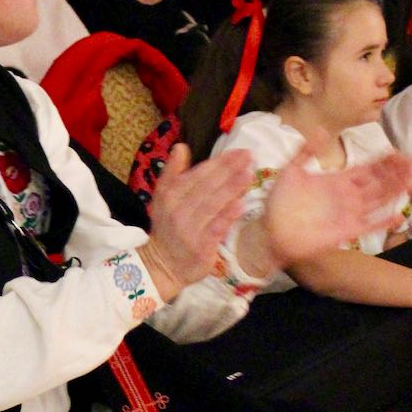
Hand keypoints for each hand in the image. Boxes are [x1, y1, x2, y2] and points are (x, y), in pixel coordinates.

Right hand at [143, 144, 252, 292]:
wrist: (162, 265)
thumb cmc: (168, 227)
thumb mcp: (162, 197)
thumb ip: (172, 171)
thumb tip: (181, 146)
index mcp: (170, 194)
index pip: (198, 174)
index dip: (219, 162)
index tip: (239, 151)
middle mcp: (178, 210)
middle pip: (207, 186)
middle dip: (229, 170)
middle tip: (250, 157)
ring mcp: (189, 229)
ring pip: (212, 205)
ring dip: (231, 188)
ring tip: (249, 174)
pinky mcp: (200, 247)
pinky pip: (215, 228)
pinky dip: (227, 216)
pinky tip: (241, 205)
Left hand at [262, 143, 411, 267]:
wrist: (269, 230)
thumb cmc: (278, 202)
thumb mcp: (290, 170)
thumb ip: (305, 151)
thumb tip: (322, 130)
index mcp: (337, 181)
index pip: (367, 168)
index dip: (383, 161)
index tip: (399, 152)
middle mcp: (347, 196)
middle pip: (378, 182)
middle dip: (396, 172)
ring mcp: (348, 214)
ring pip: (379, 200)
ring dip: (395, 190)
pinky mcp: (346, 231)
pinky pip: (369, 226)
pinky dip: (383, 222)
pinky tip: (398, 214)